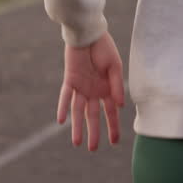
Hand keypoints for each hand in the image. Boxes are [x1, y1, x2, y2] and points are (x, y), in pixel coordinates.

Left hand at [56, 33, 125, 150]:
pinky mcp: (70, 80)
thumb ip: (117, 86)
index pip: (111, 112)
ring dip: (77, 126)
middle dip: (94, 132)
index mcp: (107, 89)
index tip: (115, 141)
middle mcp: (94, 91)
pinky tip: (62, 120)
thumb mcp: (115, 67)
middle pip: (93, 115)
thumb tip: (120, 106)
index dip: (113, 126)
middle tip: (94, 149)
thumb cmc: (104, 48)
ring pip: (78, 110)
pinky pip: (66, 96)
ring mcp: (81, 87)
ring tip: (77, 143)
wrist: (89, 33)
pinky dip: (63, 107)